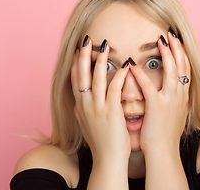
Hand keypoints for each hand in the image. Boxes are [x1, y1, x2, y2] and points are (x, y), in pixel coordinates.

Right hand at [71, 36, 130, 162]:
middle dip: (83, 55)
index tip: (77, 49)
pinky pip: (114, 88)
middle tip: (87, 39)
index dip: (75, 63)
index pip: (75, 79)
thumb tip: (77, 104)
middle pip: (81, 74)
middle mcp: (85, 104)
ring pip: (96, 77)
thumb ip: (81, 112)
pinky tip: (124, 65)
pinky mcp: (111, 111)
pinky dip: (118, 75)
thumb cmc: (100, 142)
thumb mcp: (85, 125)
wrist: (107, 160)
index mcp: (80, 106)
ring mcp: (97, 107)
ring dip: (100, 59)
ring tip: (105, 45)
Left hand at [129, 31, 190, 155]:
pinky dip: (141, 75)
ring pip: (172, 71)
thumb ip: (170, 99)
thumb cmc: (163, 134)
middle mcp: (179, 96)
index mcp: (182, 97)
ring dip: (166, 54)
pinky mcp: (157, 107)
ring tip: (159, 40)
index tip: (176, 41)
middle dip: (177, 48)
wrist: (164, 153)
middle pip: (182, 65)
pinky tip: (133, 65)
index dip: (181, 54)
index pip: (185, 69)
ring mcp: (170, 101)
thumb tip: (167, 89)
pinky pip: (149, 87)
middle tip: (170, 34)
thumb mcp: (171, 114)